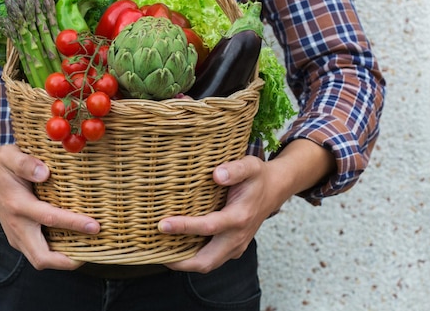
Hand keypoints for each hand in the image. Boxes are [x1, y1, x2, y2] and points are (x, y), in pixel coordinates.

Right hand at [0, 122, 99, 270]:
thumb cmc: (1, 165)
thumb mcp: (10, 156)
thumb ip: (26, 163)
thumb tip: (45, 172)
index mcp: (17, 205)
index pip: (49, 218)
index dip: (74, 224)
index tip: (95, 226)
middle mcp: (16, 226)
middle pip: (41, 258)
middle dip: (68, 261)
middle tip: (94, 253)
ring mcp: (16, 236)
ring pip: (40, 260)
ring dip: (64, 261)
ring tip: (89, 251)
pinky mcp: (19, 239)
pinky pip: (38, 254)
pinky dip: (56, 255)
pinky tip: (75, 244)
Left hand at [159, 155, 277, 272]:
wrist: (274, 190)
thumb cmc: (257, 177)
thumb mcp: (250, 166)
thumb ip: (235, 169)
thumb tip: (216, 174)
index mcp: (239, 217)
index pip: (208, 227)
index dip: (184, 227)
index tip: (162, 224)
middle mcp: (237, 237)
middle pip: (206, 261)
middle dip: (179, 261)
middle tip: (154, 252)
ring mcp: (236, 246)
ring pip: (208, 264)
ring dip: (184, 263)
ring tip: (160, 252)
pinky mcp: (233, 248)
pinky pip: (211, 260)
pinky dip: (193, 258)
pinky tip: (175, 247)